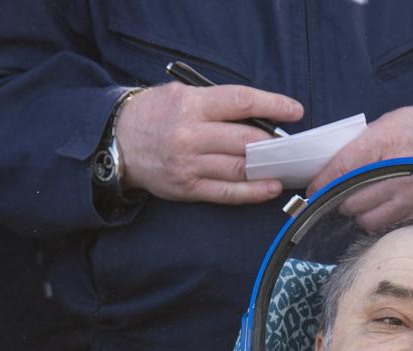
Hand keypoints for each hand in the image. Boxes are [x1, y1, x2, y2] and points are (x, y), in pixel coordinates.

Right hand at [116, 82, 302, 202]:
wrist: (117, 141)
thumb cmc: (155, 114)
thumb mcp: (180, 95)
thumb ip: (216, 103)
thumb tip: (257, 116)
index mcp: (191, 104)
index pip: (241, 102)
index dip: (273, 105)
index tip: (295, 110)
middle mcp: (191, 135)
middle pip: (245, 140)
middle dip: (274, 143)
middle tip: (292, 144)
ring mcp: (189, 164)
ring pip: (240, 168)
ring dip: (269, 168)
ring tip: (286, 165)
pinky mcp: (188, 187)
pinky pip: (228, 192)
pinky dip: (254, 192)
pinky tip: (271, 187)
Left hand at [306, 104, 412, 229]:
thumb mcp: (392, 122)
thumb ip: (364, 144)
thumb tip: (338, 164)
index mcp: (382, 144)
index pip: (340, 170)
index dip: (321, 183)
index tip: (312, 189)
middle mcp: (394, 175)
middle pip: (349, 201)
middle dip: (340, 199)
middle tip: (340, 194)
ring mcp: (409, 197)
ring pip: (366, 220)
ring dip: (359, 214)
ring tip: (363, 202)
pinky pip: (388, 225)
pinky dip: (379, 220)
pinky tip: (383, 209)